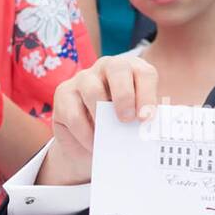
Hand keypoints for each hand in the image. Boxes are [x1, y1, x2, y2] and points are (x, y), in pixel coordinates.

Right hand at [36, 55, 158, 186]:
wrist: (89, 147)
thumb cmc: (118, 129)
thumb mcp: (135, 124)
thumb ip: (143, 122)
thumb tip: (150, 130)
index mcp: (132, 71)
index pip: (144, 73)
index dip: (147, 94)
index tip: (147, 118)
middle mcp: (107, 68)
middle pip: (117, 68)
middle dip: (124, 95)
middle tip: (127, 120)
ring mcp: (83, 78)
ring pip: (92, 88)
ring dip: (102, 115)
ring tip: (108, 136)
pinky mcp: (63, 94)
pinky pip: (74, 113)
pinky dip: (86, 133)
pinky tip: (93, 144)